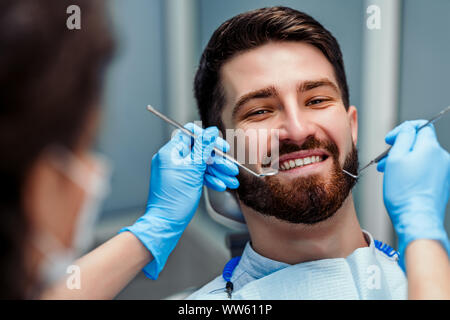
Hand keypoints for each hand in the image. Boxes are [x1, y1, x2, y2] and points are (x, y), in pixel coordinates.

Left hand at [120, 123, 238, 278]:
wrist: (166, 223)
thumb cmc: (174, 199)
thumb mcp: (193, 170)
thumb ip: (203, 149)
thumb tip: (210, 132)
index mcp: (170, 152)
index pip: (190, 135)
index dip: (208, 139)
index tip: (222, 147)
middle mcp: (172, 159)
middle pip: (199, 151)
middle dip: (217, 160)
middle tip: (230, 167)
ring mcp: (176, 171)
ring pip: (201, 165)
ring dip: (217, 171)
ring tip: (231, 179)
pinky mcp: (181, 182)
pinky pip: (197, 175)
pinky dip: (209, 179)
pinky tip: (220, 185)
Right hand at [377, 120, 449, 270]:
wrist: (417, 218)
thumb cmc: (404, 193)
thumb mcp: (396, 158)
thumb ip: (403, 137)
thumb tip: (408, 128)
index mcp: (431, 148)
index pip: (421, 126)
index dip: (402, 130)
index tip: (390, 139)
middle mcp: (442, 158)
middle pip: (420, 144)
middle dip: (401, 149)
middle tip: (385, 160)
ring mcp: (444, 172)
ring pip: (422, 158)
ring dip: (405, 161)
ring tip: (390, 173)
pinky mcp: (442, 184)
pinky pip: (426, 170)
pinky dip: (413, 171)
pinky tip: (401, 182)